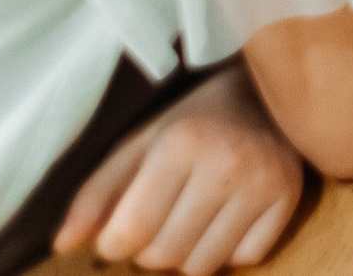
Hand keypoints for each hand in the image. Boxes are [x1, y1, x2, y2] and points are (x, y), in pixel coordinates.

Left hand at [54, 64, 303, 274]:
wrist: (264, 94)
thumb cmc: (190, 123)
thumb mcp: (137, 145)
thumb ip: (95, 194)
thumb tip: (62, 246)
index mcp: (181, 144)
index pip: (129, 234)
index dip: (114, 243)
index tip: (121, 228)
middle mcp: (227, 163)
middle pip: (164, 255)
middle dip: (150, 249)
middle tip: (161, 219)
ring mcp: (264, 182)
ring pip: (202, 266)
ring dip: (188, 254)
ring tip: (192, 220)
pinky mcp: (290, 197)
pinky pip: (246, 258)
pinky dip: (230, 248)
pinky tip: (229, 217)